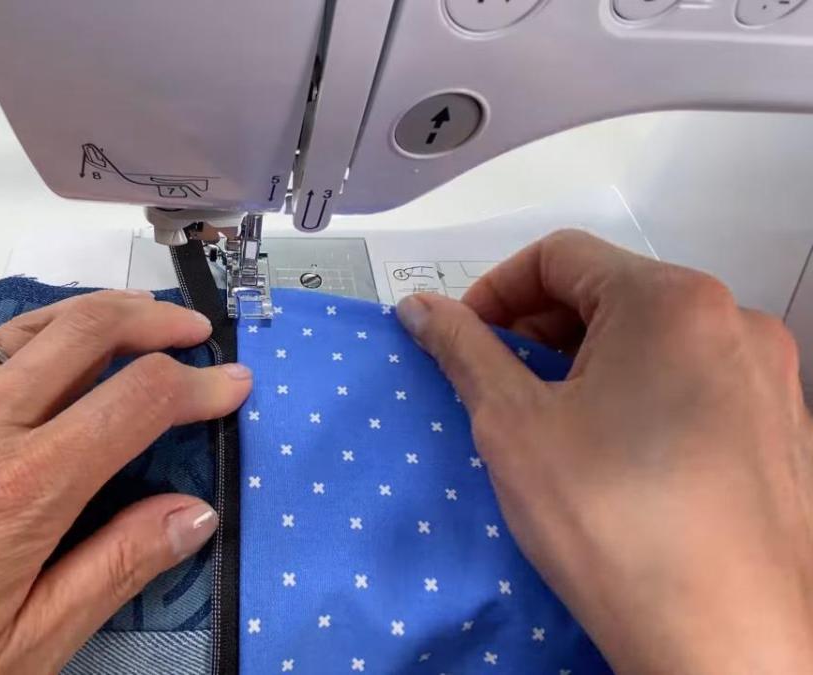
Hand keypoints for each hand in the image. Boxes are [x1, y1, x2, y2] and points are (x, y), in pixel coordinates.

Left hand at [0, 290, 251, 672]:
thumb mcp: (17, 648)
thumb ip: (112, 570)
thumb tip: (184, 520)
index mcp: (21, 488)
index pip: (139, 398)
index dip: (198, 384)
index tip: (227, 386)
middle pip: (85, 329)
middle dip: (151, 318)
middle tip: (190, 330)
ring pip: (25, 330)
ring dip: (88, 320)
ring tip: (125, 332)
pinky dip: (24, 347)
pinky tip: (31, 378)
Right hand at [397, 231, 812, 673]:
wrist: (725, 641)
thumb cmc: (616, 524)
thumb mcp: (513, 426)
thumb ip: (463, 350)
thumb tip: (422, 309)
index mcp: (672, 300)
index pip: (559, 255)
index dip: (493, 291)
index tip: (463, 341)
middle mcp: (735, 322)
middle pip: (611, 292)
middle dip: (541, 331)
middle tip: (500, 387)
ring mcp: (769, 377)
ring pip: (655, 340)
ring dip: (590, 365)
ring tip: (554, 429)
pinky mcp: (782, 430)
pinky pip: (696, 384)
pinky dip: (643, 397)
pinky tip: (614, 461)